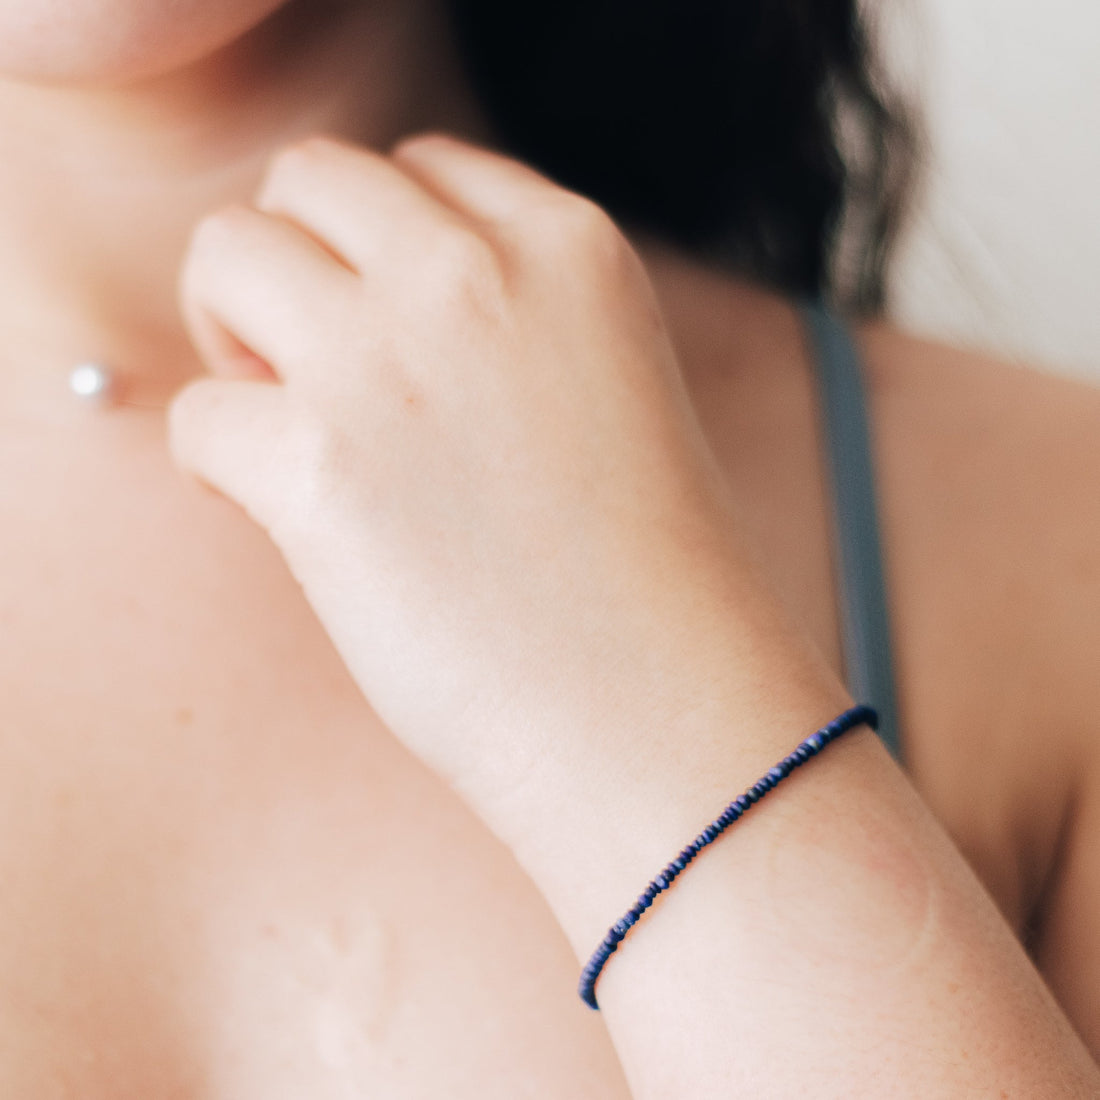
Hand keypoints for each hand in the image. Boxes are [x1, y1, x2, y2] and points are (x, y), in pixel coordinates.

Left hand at [167, 132, 797, 830]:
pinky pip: (196, 413)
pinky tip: (277, 517)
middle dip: (289, 260)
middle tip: (304, 366)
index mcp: (571, 249)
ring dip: (229, 331)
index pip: (422, 167)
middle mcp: (477, 275)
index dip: (379, 246)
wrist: (661, 711)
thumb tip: (364, 317)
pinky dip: (215, 462)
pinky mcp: (318, 467)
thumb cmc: (643, 579)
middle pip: (307, 181)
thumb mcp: (611, 390)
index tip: (387, 329)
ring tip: (281, 425)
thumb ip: (512, 325)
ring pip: (227, 252)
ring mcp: (392, 362)